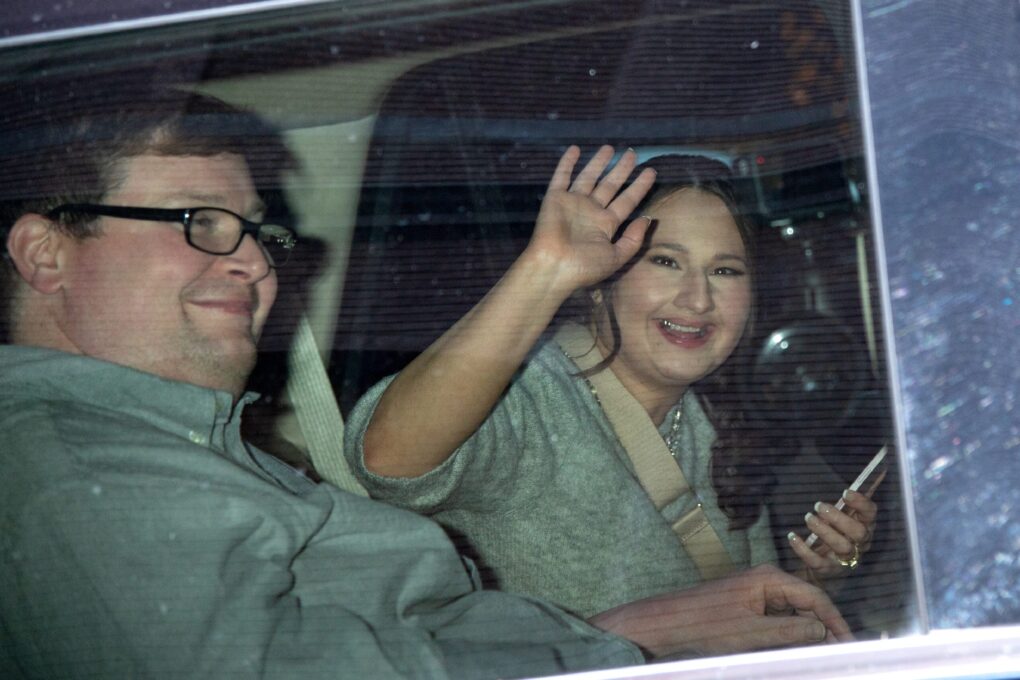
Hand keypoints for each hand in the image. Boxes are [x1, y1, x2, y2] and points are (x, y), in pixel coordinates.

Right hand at [526, 145, 655, 292]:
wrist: (554, 267)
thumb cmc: (584, 267)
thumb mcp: (617, 257)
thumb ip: (634, 239)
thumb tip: (647, 219)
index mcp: (606, 225)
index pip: (627, 201)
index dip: (639, 186)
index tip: (651, 171)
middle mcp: (591, 211)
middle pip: (610, 185)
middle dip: (621, 170)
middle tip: (632, 154)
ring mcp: (573, 203)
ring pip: (589, 177)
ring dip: (598, 162)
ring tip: (609, 148)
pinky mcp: (555, 199)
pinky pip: (561, 177)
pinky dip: (566, 163)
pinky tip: (574, 149)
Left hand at [587, 564, 852, 658]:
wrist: (665, 626)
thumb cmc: (704, 624)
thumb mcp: (752, 632)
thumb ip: (791, 631)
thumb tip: (825, 632)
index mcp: (768, 578)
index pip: (815, 597)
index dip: (836, 622)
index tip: (850, 645)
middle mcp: (766, 581)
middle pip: (807, 606)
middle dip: (824, 630)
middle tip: (839, 657)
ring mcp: (757, 595)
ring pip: (794, 616)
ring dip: (807, 636)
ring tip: (820, 657)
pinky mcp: (749, 609)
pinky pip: (778, 622)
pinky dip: (790, 637)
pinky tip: (796, 653)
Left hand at [788, 472, 882, 579]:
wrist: (821, 566)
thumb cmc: (833, 533)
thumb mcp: (840, 516)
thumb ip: (846, 502)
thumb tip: (863, 475)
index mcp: (865, 526)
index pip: (871, 514)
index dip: (861, 503)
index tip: (845, 492)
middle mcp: (859, 544)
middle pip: (858, 532)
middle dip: (839, 518)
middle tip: (819, 506)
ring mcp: (845, 559)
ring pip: (842, 546)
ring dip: (824, 530)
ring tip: (808, 517)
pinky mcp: (828, 570)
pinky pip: (817, 561)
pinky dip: (803, 549)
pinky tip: (792, 536)